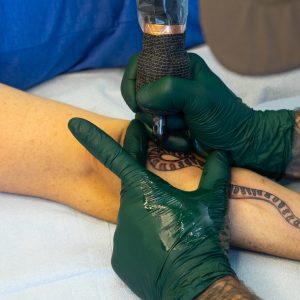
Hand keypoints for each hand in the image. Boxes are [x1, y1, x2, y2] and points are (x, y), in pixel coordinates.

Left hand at [68, 118, 233, 298]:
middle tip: (173, 209)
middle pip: (134, 191)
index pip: (116, 157)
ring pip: (134, 216)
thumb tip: (221, 153)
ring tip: (172, 232)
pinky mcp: (120, 258)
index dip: (95, 139)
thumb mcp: (211, 201)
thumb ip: (214, 172)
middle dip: (151, 193)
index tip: (74, 125)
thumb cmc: (199, 237)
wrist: (193, 284)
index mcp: (144, 191)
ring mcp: (120, 235)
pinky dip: (145, 239)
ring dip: (151, 218)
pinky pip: (131, 240)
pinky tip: (162, 247)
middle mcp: (126, 210)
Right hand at [121, 53, 294, 178]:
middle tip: (174, 119)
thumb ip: (171, 90)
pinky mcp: (169, 122)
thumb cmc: (224, 118)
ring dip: (163, 128)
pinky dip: (167, 138)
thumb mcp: (201, 98)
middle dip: (153, 112)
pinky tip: (185, 138)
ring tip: (185, 129)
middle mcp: (170, 83)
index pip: (140, 64)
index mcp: (178, 65)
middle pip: (139, 94)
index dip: (132, 83)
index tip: (137, 104)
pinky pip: (154, 130)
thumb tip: (141, 97)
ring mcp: (168, 104)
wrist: (238, 144)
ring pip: (145, 116)